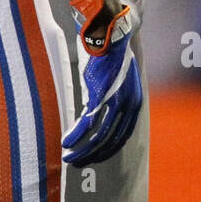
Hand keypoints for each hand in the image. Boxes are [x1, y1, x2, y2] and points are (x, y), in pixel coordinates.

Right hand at [62, 7, 141, 165]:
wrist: (111, 38)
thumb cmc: (112, 57)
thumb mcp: (119, 81)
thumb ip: (115, 99)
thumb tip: (100, 111)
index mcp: (134, 105)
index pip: (122, 137)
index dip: (108, 150)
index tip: (95, 157)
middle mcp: (127, 107)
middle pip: (110, 141)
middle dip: (94, 155)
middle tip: (79, 163)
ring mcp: (113, 103)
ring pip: (98, 136)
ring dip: (83, 150)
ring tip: (69, 157)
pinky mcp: (98, 97)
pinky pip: (86, 124)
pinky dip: (75, 135)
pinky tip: (66, 143)